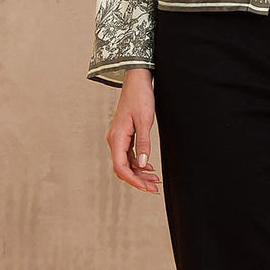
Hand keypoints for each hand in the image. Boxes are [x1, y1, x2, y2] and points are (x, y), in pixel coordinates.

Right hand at [106, 68, 161, 192]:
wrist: (136, 81)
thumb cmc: (139, 97)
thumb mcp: (145, 121)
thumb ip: (143, 144)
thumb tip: (142, 164)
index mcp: (117, 138)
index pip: (121, 168)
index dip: (134, 181)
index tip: (147, 188)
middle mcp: (114, 140)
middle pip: (123, 168)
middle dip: (138, 180)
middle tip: (154, 188)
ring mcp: (118, 138)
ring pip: (126, 163)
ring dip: (140, 172)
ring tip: (155, 179)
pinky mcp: (124, 135)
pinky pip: (129, 155)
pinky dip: (138, 163)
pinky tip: (149, 166)